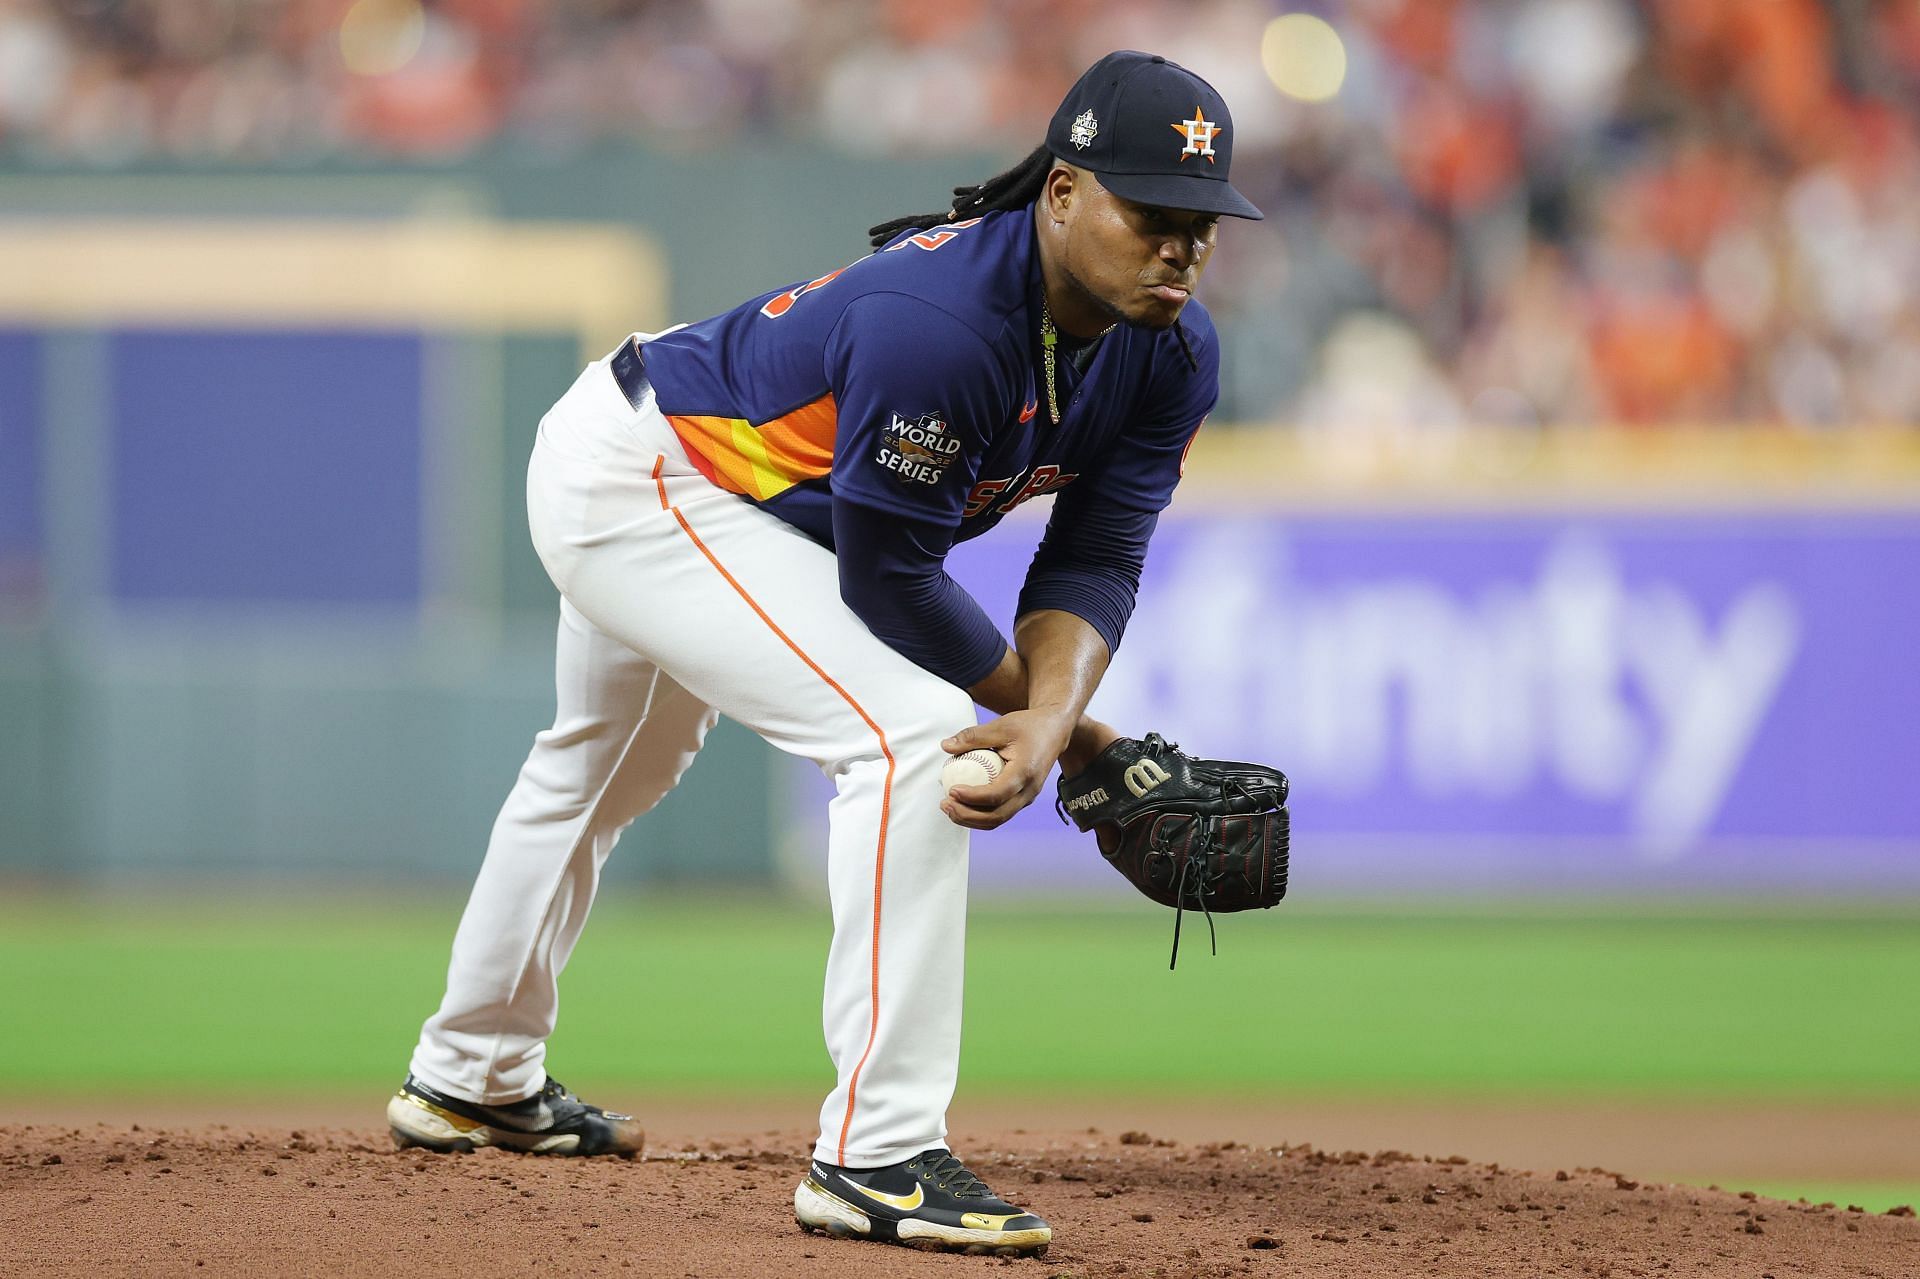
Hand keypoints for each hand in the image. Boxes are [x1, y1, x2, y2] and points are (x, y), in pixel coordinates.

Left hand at [939, 709, 1075, 829]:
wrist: (1055, 731)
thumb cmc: (1029, 726)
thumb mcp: (1001, 725)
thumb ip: (973, 736)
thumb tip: (945, 746)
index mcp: (1026, 772)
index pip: (997, 794)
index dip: (972, 797)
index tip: (951, 791)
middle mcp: (1029, 790)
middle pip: (997, 816)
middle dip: (967, 815)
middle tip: (945, 804)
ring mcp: (1027, 798)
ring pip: (998, 820)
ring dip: (971, 819)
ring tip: (948, 807)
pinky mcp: (1023, 799)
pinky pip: (1000, 813)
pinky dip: (979, 815)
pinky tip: (962, 804)